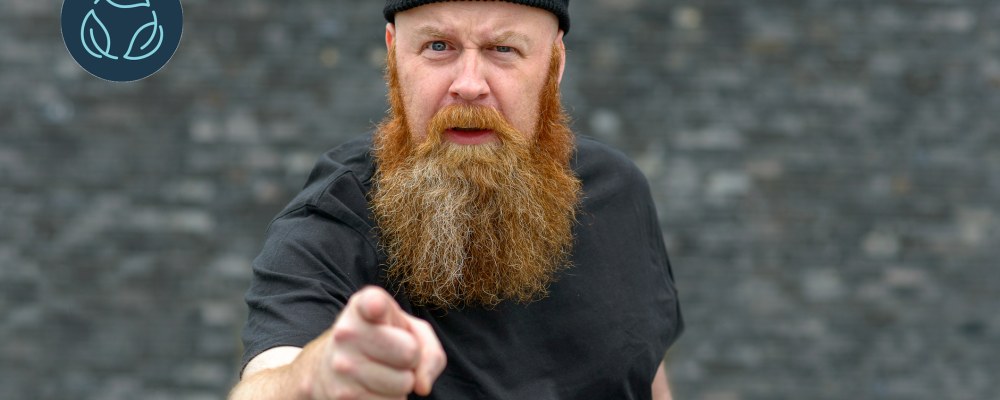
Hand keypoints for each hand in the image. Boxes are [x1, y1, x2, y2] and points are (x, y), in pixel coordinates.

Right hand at [303, 286, 445, 398]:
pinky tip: (373, 386)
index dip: (377, 307)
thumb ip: (430, 351)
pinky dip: (390, 398)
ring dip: (401, 382)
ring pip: (404, 384)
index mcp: (362, 306)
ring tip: (383, 369)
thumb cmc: (383, 341)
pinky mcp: (342, 397)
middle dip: (412, 358)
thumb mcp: (411, 331)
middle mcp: (346, 333)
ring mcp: (341, 366)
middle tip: (395, 353)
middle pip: (410, 353)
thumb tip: (422, 386)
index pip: (373, 304)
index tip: (376, 309)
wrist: (333, 366)